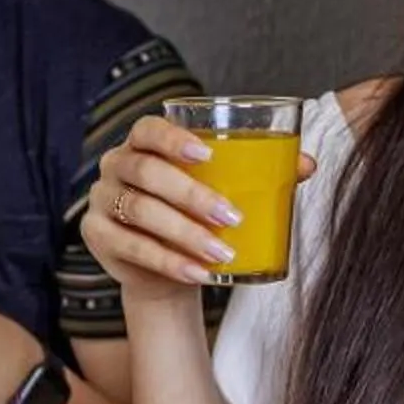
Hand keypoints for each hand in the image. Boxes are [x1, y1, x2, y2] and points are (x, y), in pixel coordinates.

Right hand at [81, 113, 316, 297]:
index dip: (174, 139)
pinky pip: (132, 248)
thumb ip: (262, 172)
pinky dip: (169, 262)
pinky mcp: (96, 236)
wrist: (168, 265)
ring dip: (184, 233)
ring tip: (222, 252)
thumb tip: (307, 164)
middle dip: (191, 195)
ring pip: (140, 212)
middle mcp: (116, 165)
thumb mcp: (224, 190)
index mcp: (143, 142)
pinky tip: (200, 273)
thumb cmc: (198, 215)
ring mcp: (101, 201)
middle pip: (147, 173)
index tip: (208, 155)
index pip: (149, 129)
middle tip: (231, 216)